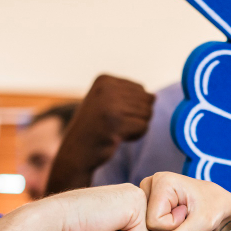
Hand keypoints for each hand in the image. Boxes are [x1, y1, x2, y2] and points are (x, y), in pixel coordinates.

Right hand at [45, 75, 154, 194]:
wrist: (76, 151)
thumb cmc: (95, 127)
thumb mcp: (107, 102)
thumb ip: (130, 95)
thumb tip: (154, 97)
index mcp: (104, 80)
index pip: (140, 89)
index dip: (133, 106)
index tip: (113, 115)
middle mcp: (107, 89)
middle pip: (146, 100)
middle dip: (137, 116)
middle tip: (117, 125)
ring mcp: (110, 106)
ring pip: (147, 113)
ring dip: (136, 127)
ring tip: (117, 130)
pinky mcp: (116, 123)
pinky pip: (143, 127)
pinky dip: (136, 135)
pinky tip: (118, 138)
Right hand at [141, 172, 230, 230]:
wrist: (217, 202)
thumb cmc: (213, 208)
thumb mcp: (203, 224)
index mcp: (162, 181)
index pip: (154, 221)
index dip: (173, 224)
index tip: (187, 212)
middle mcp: (149, 184)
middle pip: (148, 224)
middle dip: (169, 228)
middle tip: (185, 215)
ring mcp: (146, 193)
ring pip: (148, 227)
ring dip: (167, 229)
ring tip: (181, 215)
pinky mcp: (146, 202)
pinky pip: (149, 227)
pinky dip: (164, 228)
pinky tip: (175, 217)